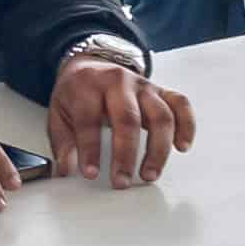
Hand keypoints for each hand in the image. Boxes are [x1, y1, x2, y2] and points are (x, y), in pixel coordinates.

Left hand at [44, 52, 190, 185]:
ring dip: (158, 149)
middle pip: (128, 119)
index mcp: (88, 86)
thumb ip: (62, 142)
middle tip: (122, 182)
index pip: (89, 119)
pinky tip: (182, 146)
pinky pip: (180, 104)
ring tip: (150, 174)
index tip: (90, 173)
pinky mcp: (160, 90)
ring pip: (160, 115)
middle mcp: (118, 83)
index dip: (90, 149)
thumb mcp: (57, 113)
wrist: (91, 64)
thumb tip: (66, 169)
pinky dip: (186, 125)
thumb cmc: (76, 93)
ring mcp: (143, 86)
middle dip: (126, 155)